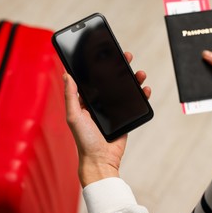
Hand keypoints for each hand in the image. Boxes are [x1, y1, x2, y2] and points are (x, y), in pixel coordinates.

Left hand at [64, 52, 150, 186]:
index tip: (107, 52)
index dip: (100, 65)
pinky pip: (135, 102)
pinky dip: (142, 94)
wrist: (101, 160)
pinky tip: (145, 89)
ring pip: (126, 89)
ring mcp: (114, 109)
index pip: (94, 78)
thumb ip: (71, 96)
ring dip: (133, 79)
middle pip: (112, 80)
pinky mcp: (126, 116)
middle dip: (120, 67)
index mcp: (86, 100)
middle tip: (126, 56)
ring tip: (139, 72)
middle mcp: (100, 102)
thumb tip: (66, 74)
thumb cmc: (84, 140)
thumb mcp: (74, 116)